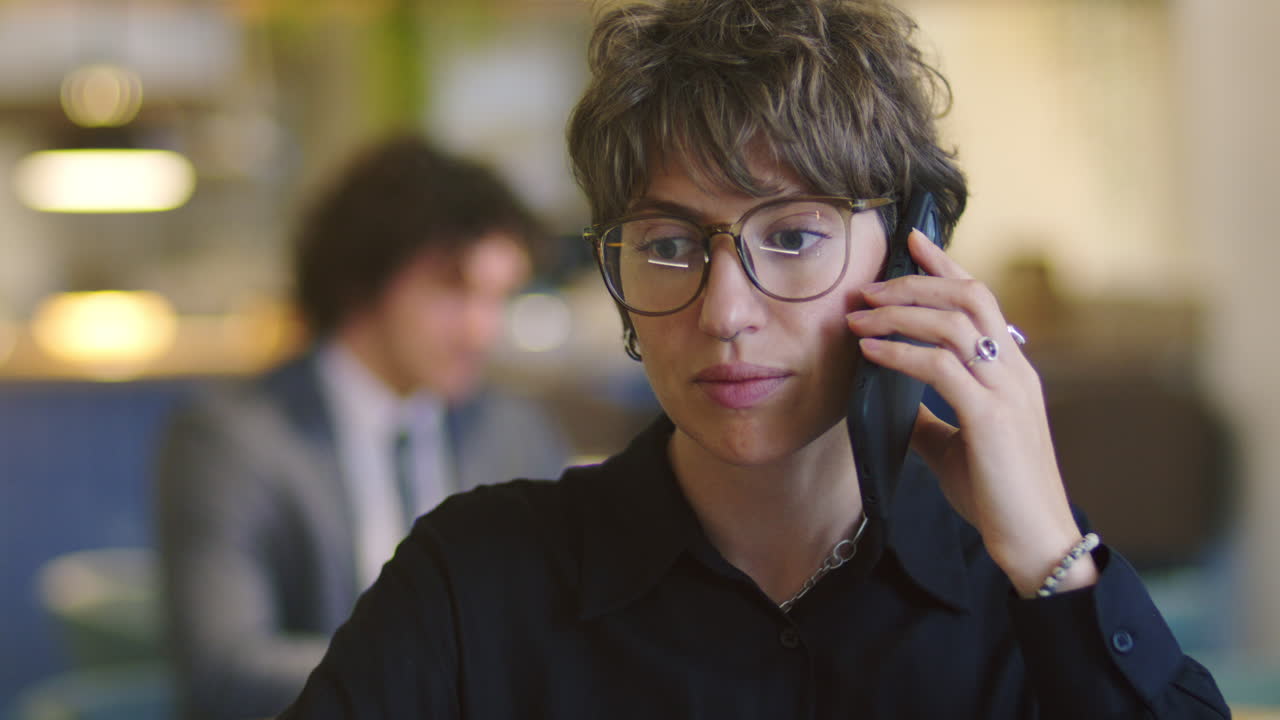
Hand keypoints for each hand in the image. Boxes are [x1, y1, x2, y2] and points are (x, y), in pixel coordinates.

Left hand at [846, 230, 1096, 597]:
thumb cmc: (998, 496)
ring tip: (859, 316)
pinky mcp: (991, 417)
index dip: (948, 266)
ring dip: (900, 313)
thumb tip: (891, 404)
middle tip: (870, 285)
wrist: (1034, 542)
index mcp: (1013, 371)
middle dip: (916, 282)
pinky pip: (941, 367)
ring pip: (955, 323)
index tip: (914, 241)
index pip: (982, 300)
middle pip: (969, 297)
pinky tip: (871, 352)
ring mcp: (1007, 391)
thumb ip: (929, 418)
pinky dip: (901, 353)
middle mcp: (1016, 371)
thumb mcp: (955, 447)